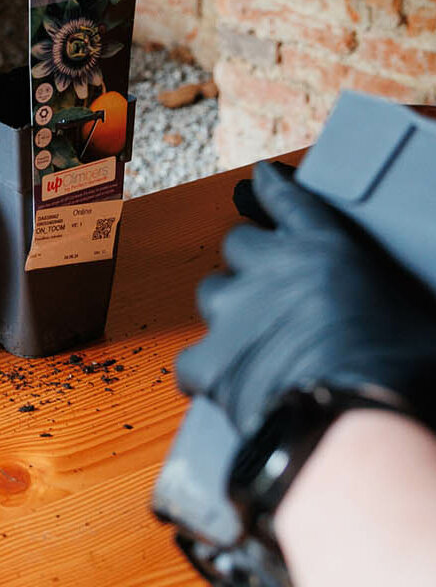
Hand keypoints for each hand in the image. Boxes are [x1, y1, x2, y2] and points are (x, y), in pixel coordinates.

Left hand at [176, 161, 435, 438]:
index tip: (261, 179)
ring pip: (212, 293)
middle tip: (270, 291)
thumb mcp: (409, 313)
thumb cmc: (398, 370)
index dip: (270, 188)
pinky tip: (221, 383)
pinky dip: (205, 371)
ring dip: (227, 310)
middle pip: (239, 245)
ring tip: (249, 337)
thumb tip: (396, 312)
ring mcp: (234, 312)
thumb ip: (383, 292)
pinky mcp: (212, 360)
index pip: (286, 199)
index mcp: (322, 248)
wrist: (358, 421)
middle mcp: (270, 268)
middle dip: (251, 264)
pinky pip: (192, 358)